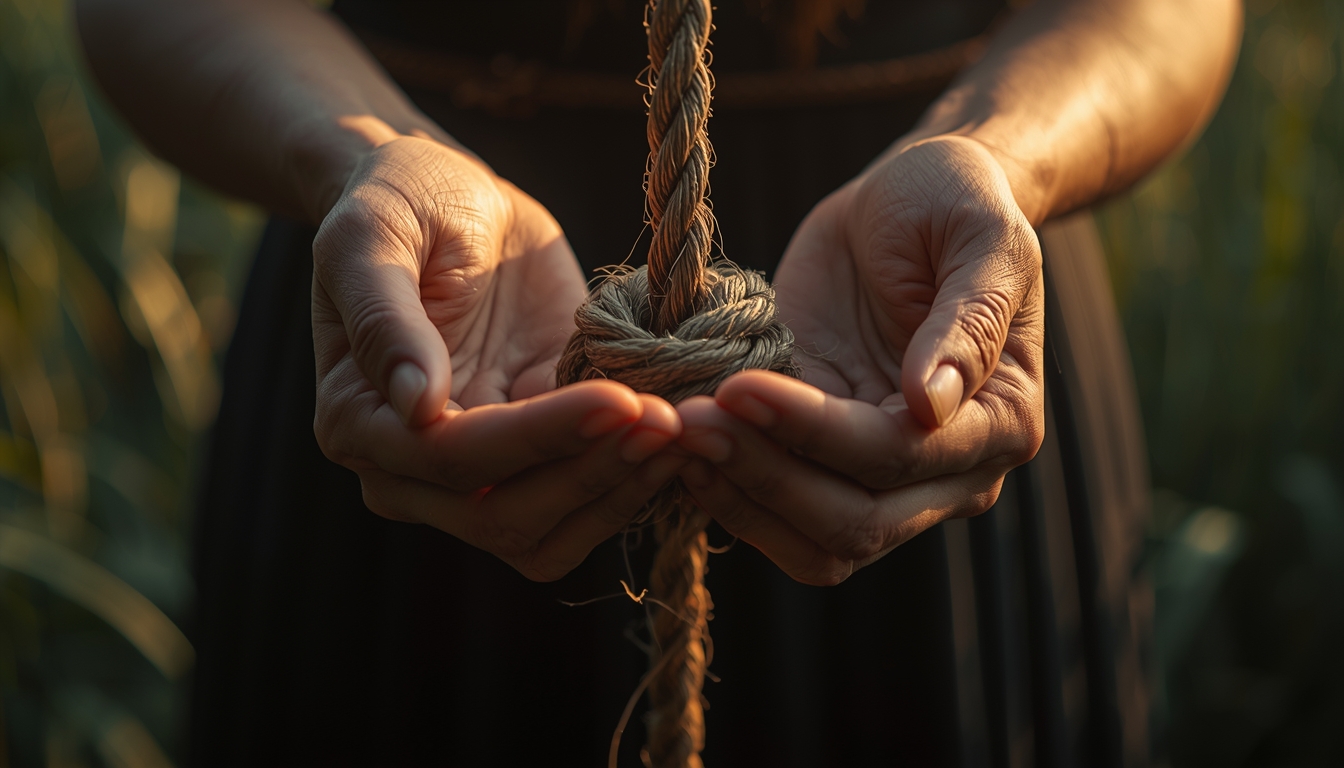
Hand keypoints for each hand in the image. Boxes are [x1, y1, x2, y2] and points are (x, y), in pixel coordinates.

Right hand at [311, 136, 684, 580]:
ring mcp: (478, 476)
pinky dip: (634, 482)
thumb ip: (384, 316)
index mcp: (358, 421)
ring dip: (621, 493)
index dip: (540, 437)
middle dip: (591, 473)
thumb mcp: (373, 234)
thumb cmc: (402, 202)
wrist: (452, 197)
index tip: (618, 398)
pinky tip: (683, 435)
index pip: (452, 458)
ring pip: (549, 534)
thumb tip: (418, 406)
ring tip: (686, 430)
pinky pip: (585, 503)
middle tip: (668, 419)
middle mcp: (410, 471)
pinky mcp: (539, 458)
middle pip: (504, 517)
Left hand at [676, 136, 1044, 584]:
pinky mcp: (822, 465)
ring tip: (677, 434)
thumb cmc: (951, 205)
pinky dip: (727, 494)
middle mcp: (950, 473)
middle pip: (855, 523)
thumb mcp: (981, 235)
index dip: (814, 431)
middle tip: (691, 420)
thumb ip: (970, 318)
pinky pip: (777, 517)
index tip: (740, 385)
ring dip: (739, 500)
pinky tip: (680, 446)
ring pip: (814, 543)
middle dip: (766, 478)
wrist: (905, 204)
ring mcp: (882, 480)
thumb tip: (931, 405)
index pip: (898, 456)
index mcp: (999, 421)